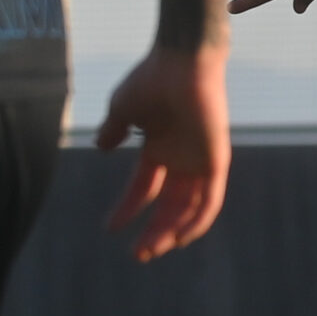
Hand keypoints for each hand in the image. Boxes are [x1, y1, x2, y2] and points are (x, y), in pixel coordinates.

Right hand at [94, 45, 229, 262]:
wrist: (181, 60)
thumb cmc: (152, 79)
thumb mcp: (123, 109)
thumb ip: (113, 130)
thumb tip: (100, 147)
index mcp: (160, 147)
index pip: (145, 187)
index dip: (128, 209)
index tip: (110, 228)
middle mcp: (181, 157)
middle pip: (170, 205)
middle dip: (154, 232)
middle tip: (137, 255)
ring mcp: (199, 159)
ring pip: (189, 208)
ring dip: (172, 232)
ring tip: (151, 250)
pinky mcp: (216, 158)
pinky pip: (211, 199)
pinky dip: (199, 221)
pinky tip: (181, 238)